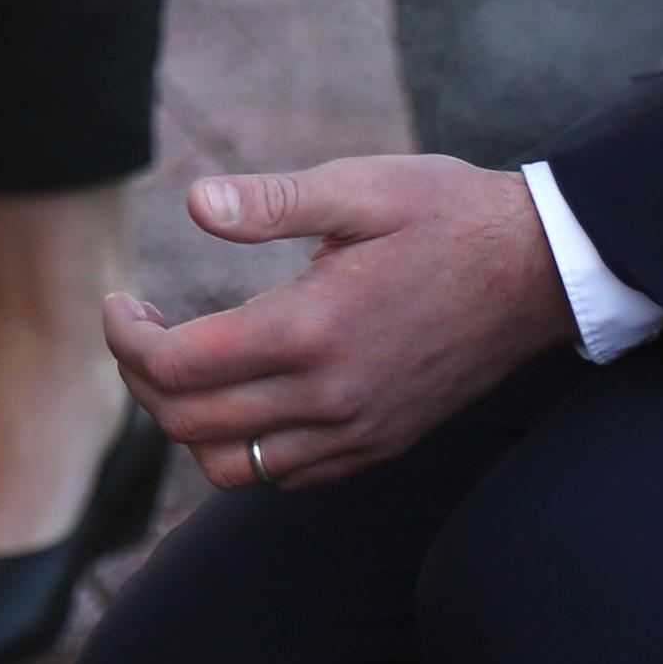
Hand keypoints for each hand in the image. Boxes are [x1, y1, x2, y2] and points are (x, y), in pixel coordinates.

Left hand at [102, 157, 568, 491]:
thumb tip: (194, 205)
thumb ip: (271, 200)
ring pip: (232, 469)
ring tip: (182, 366)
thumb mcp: (360, 186)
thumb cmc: (446, 215)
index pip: (179, 366)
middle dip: (143, 379)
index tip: (122, 303)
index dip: (127, 338)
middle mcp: (330, 397)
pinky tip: (242, 394)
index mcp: (312, 328)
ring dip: (188, 424)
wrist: (540, 271)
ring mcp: (357, 431)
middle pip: (190, 424)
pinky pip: (286, 477)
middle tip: (140, 327)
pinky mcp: (379, 445)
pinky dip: (243, 450)